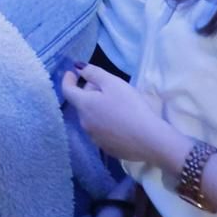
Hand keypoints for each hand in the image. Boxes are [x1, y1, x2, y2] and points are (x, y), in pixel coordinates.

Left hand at [61, 64, 186, 166]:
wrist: (149, 140)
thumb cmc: (130, 107)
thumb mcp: (113, 83)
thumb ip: (93, 73)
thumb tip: (78, 68)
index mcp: (84, 105)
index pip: (67, 90)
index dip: (68, 79)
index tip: (71, 73)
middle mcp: (84, 123)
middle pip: (81, 103)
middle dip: (88, 92)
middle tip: (105, 85)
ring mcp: (94, 138)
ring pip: (91, 117)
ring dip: (97, 107)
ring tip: (115, 103)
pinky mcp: (106, 148)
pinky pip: (100, 130)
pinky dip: (105, 122)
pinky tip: (120, 121)